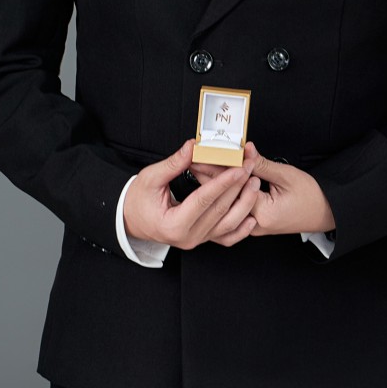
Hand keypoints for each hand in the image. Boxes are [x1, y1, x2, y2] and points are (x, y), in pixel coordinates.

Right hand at [121, 140, 260, 249]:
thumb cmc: (138, 200)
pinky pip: (227, 238)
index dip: (222, 182)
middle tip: (250, 167)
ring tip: (255, 183)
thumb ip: (174, 163)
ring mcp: (197, 240)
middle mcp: (188, 236)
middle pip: (220, 210)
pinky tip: (253, 216)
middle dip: (238, 186)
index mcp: (173, 224)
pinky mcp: (203, 240)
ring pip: (228, 225)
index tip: (238, 168)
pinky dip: (242, 229)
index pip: (203, 200)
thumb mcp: (150, 178)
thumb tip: (193, 146)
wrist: (131, 219)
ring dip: (245, 204)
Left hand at [194, 144, 335, 236]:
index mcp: (263, 213)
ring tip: (200, 170)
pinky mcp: (255, 224)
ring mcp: (254, 227)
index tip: (202, 157)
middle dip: (209, 178)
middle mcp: (255, 224)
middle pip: (225, 198)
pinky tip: (217, 185)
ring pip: (228, 206)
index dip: (215, 170)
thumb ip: (262, 164)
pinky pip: (235, 211)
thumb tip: (245, 150)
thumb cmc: (312, 197)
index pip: (232, 188)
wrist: (326, 213)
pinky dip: (226, 196)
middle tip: (194, 160)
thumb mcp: (287, 176)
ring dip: (216, 187)